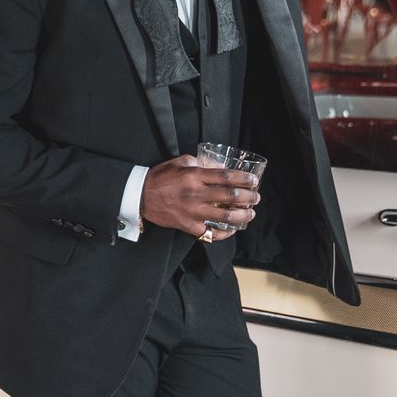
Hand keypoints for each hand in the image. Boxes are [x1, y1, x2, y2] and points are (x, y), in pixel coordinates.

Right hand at [141, 154, 260, 239]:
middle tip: (256, 198)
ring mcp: (192, 212)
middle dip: (248, 197)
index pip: (226, 177)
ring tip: (250, 214)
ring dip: (241, 215)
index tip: (253, 181)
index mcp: (195, 176)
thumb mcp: (180, 162)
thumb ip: (199, 163)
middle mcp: (196, 194)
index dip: (243, 179)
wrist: (140, 196)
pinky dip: (223, 233)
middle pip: (230, 196)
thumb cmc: (160, 177)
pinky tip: (232, 230)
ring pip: (224, 216)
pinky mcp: (187, 226)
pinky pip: (210, 233)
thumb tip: (218, 167)